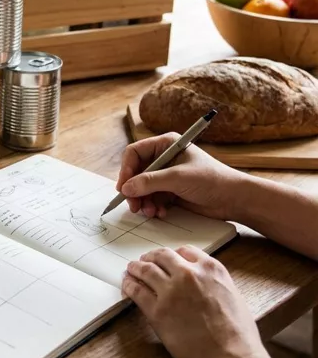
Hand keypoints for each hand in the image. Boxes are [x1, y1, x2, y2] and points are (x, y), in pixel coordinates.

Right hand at [117, 133, 247, 219]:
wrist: (235, 199)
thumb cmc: (212, 180)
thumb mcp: (178, 178)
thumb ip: (150, 182)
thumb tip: (126, 188)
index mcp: (165, 144)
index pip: (135, 153)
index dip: (126, 170)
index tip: (123, 187)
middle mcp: (164, 158)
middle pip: (136, 172)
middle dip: (134, 190)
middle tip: (133, 205)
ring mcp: (167, 175)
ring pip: (142, 188)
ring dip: (143, 201)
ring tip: (149, 212)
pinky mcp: (171, 191)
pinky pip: (152, 198)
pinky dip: (153, 206)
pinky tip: (160, 213)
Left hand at [123, 246, 266, 357]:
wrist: (230, 357)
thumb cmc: (238, 335)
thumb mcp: (232, 296)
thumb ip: (213, 283)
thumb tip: (202, 283)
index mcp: (210, 269)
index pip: (185, 251)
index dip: (173, 255)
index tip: (167, 259)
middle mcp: (188, 274)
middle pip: (162, 257)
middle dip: (151, 257)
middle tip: (144, 260)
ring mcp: (170, 291)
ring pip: (146, 271)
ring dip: (136, 268)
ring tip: (131, 269)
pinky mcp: (156, 310)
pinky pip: (137, 291)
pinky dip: (129, 285)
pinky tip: (127, 285)